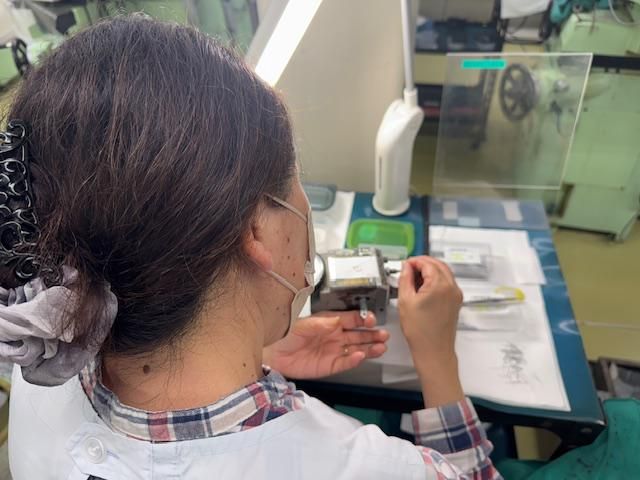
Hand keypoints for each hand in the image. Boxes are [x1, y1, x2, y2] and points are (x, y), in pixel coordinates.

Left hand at [263, 311, 388, 379]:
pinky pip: (345, 363)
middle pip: (358, 335)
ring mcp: (333, 351)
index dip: (362, 319)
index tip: (371, 319)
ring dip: (369, 348)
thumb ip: (321, 324)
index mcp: (329, 322)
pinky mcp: (329, 366)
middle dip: (372, 335)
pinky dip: (354, 360)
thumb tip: (337, 320)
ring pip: (356, 349)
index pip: (351, 319)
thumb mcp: (302, 325)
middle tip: (383, 335)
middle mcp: (334, 336)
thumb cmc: (285, 335)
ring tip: (381, 347)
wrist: (273, 355)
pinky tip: (361, 356)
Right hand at [398, 256, 463, 406]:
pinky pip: (446, 283)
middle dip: (423, 263)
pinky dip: (435, 280)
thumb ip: (405, 279)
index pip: (427, 263)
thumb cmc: (421, 332)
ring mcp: (456, 295)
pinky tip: (423, 288)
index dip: (414, 261)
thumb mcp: (405, 301)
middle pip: (438, 265)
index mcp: (440, 285)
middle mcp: (452, 288)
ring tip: (414, 278)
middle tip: (408, 268)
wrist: (433, 350)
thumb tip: (406, 268)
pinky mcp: (456, 302)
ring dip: (430, 271)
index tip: (405, 265)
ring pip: (444, 272)